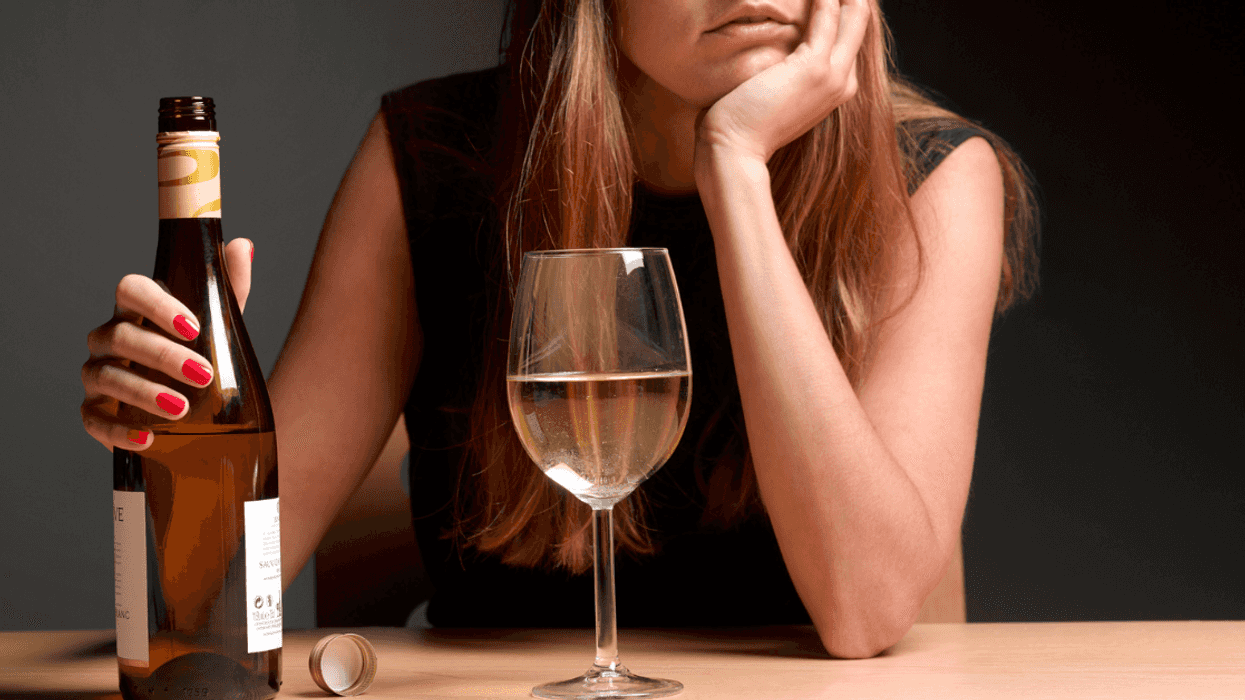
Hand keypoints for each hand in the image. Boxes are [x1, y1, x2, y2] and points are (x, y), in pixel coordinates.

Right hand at [81, 237, 253, 451]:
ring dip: (144, 392)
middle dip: (162, 355)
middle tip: (204, 374)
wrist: (198, 409)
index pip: (131, 289)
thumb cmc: (202, 355)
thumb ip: (229, 287)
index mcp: (137, 310)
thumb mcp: (222, 323)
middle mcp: (109, 339)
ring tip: (182, 408)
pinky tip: (148, 437)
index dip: (158, 305)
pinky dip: (119, 430)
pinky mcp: (95, 414)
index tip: (194, 327)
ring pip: (106, 376)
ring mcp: (98, 376)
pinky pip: (94, 420)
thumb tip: (240, 246)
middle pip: (121, 335)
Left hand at [695, 0, 870, 167]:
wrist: (734, 150)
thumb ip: (778, 74)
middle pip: (856, 24)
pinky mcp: (815, 67)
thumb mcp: (768, 95)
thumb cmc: (740, 127)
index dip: (838, 10)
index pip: (846, 39)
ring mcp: (833, 76)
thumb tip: (765, 59)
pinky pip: (829, 17)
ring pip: (853, 16)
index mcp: (833, 91)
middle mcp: (841, 84)